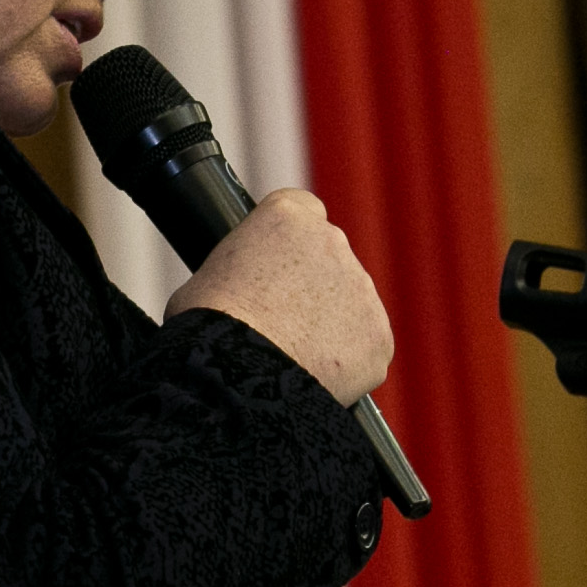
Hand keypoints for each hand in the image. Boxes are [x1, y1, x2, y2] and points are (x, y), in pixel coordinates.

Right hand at [166, 188, 393, 404]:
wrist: (237, 376)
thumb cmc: (208, 326)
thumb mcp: (207, 273)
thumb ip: (240, 266)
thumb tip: (241, 287)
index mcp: (287, 216)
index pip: (304, 211)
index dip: (291, 242)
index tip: (278, 267)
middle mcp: (333, 242)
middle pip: (329, 261)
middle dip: (312, 287)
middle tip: (280, 321)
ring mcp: (362, 289)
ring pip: (350, 306)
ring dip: (330, 325)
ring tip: (291, 355)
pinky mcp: (379, 336)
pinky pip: (366, 348)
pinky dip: (348, 362)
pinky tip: (314, 375)